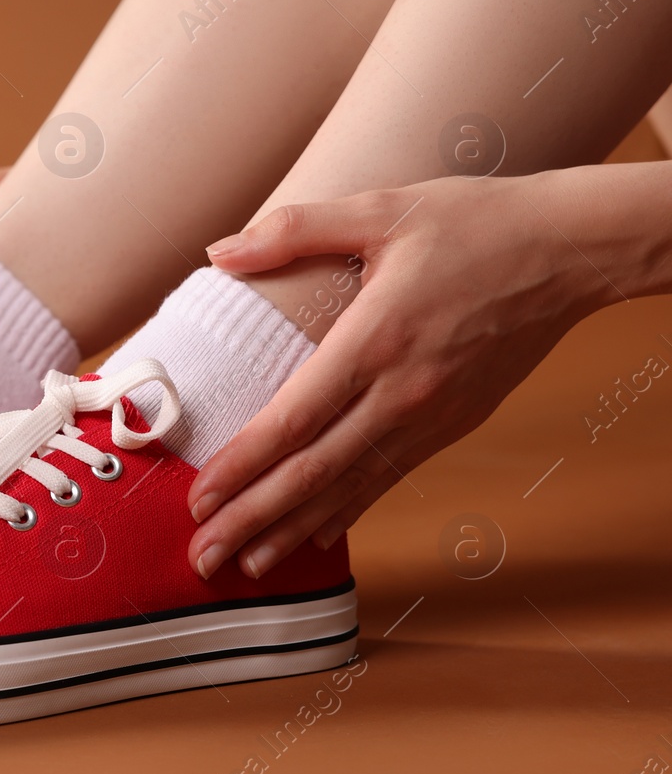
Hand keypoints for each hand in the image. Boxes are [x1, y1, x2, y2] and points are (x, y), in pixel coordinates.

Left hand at [186, 171, 603, 579]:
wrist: (573, 250)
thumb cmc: (475, 221)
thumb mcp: (381, 208)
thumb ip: (293, 231)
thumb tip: (219, 253)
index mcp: (377, 340)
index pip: (295, 420)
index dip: (243, 465)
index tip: (199, 498)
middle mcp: (404, 393)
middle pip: (315, 472)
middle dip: (253, 518)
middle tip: (204, 555)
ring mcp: (433, 416)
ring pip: (351, 487)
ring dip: (293, 529)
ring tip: (247, 565)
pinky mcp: (455, 424)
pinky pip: (389, 477)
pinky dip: (347, 510)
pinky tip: (314, 535)